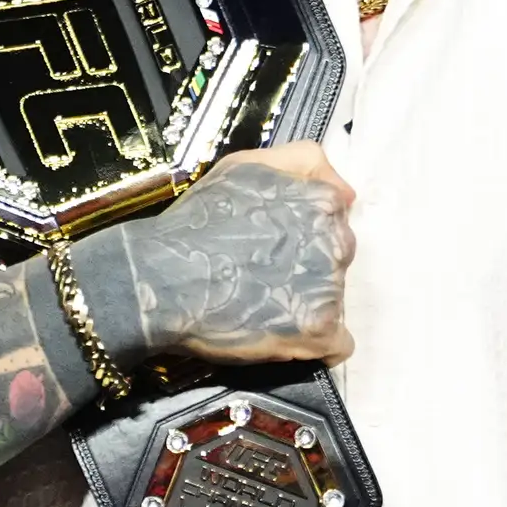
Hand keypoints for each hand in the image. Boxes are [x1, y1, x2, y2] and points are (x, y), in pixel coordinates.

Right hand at [95, 144, 356, 363]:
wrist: (158, 281)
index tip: (270, 244)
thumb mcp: (246, 166)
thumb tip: (348, 195)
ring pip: (334, 300)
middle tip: (261, 275)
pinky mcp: (320, 330)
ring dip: (306, 304)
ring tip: (262, 304)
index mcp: (323, 203)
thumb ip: (304, 163)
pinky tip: (281, 335)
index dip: (302, 234)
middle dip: (307, 268)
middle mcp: (336, 242)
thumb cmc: (197, 223)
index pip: (334, 221)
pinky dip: (314, 344)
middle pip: (336, 260)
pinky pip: (338, 343)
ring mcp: (330, 289)